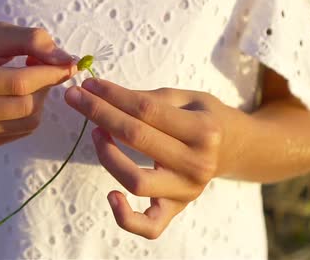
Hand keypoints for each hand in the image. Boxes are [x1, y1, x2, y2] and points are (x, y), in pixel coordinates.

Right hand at [0, 21, 76, 149]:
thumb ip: (33, 40)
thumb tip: (67, 61)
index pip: (19, 82)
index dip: (50, 72)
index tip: (70, 63)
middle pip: (26, 106)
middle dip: (45, 85)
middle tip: (43, 67)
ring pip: (29, 122)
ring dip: (39, 99)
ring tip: (26, 80)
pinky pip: (22, 131)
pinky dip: (29, 113)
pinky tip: (15, 97)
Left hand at [64, 78, 229, 238]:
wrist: (234, 148)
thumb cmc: (203, 118)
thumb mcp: (186, 98)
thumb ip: (148, 98)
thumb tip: (103, 95)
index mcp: (203, 129)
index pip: (146, 110)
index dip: (112, 95)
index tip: (88, 84)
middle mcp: (197, 163)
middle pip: (136, 138)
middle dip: (99, 113)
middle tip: (75, 98)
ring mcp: (187, 190)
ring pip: (136, 181)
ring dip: (107, 156)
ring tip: (95, 133)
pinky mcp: (178, 209)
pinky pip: (149, 226)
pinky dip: (126, 217)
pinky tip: (111, 195)